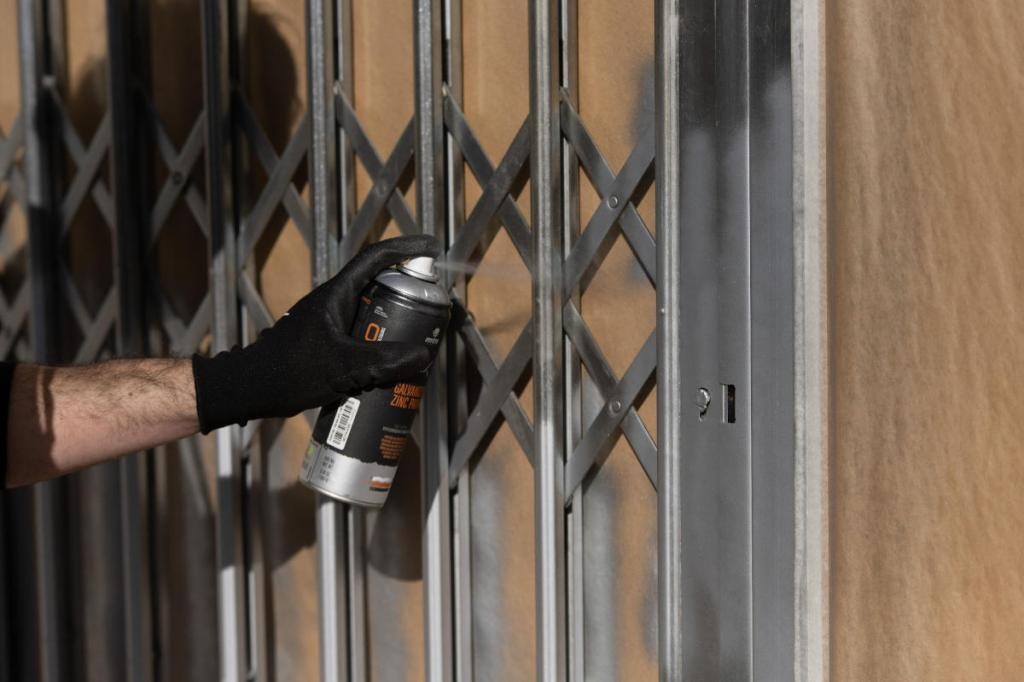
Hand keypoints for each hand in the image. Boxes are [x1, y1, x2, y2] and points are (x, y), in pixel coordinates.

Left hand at [191, 235, 440, 432]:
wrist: (250, 390)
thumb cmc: (289, 371)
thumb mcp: (342, 366)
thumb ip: (383, 361)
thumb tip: (422, 355)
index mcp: (337, 294)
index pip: (375, 259)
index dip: (406, 249)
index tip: (432, 248)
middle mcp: (335, 303)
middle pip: (380, 288)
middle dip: (409, 296)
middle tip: (432, 312)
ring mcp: (331, 323)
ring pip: (373, 314)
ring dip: (396, 325)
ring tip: (418, 343)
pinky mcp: (328, 344)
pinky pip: (364, 336)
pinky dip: (381, 346)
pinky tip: (391, 369)